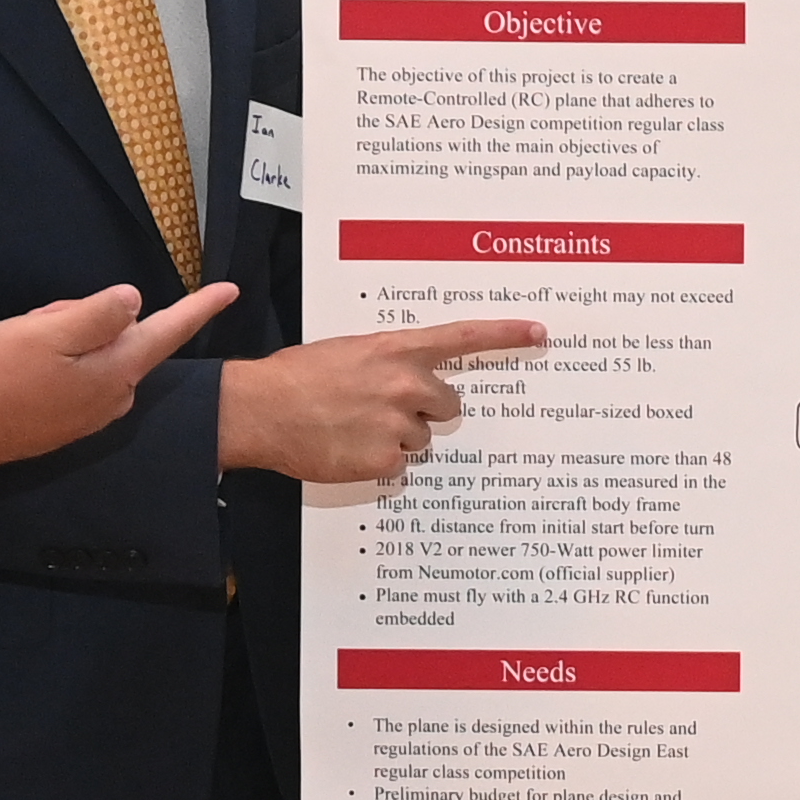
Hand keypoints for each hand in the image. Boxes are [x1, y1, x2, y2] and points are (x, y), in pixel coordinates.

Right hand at [0, 280, 221, 480]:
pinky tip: (23, 366)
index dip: (200, 308)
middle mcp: (114, 397)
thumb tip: (135, 300)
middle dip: (87, 317)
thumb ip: (97, 314)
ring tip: (24, 346)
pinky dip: (55, 359)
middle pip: (122, 336)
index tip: (230, 290)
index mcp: (116, 371)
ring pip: (94, 353)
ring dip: (65, 337)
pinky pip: (76, 374)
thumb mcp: (48, 330)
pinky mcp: (68, 422)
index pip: (169, 331)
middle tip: (41, 321)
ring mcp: (91, 414)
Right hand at [216, 315, 546, 482]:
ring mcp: (400, 423)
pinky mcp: (388, 459)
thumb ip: (388, 362)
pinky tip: (347, 448)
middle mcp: (407, 383)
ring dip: (397, 437)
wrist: (259, 409)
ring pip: (422, 438)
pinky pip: (400, 466)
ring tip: (353, 428)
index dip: (505, 334)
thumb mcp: (349, 352)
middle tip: (381, 408)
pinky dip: (378, 462)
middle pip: (448, 404)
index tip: (540, 333)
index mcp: (396, 348)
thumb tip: (410, 380)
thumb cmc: (297, 377)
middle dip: (423, 409)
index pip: (463, 337)